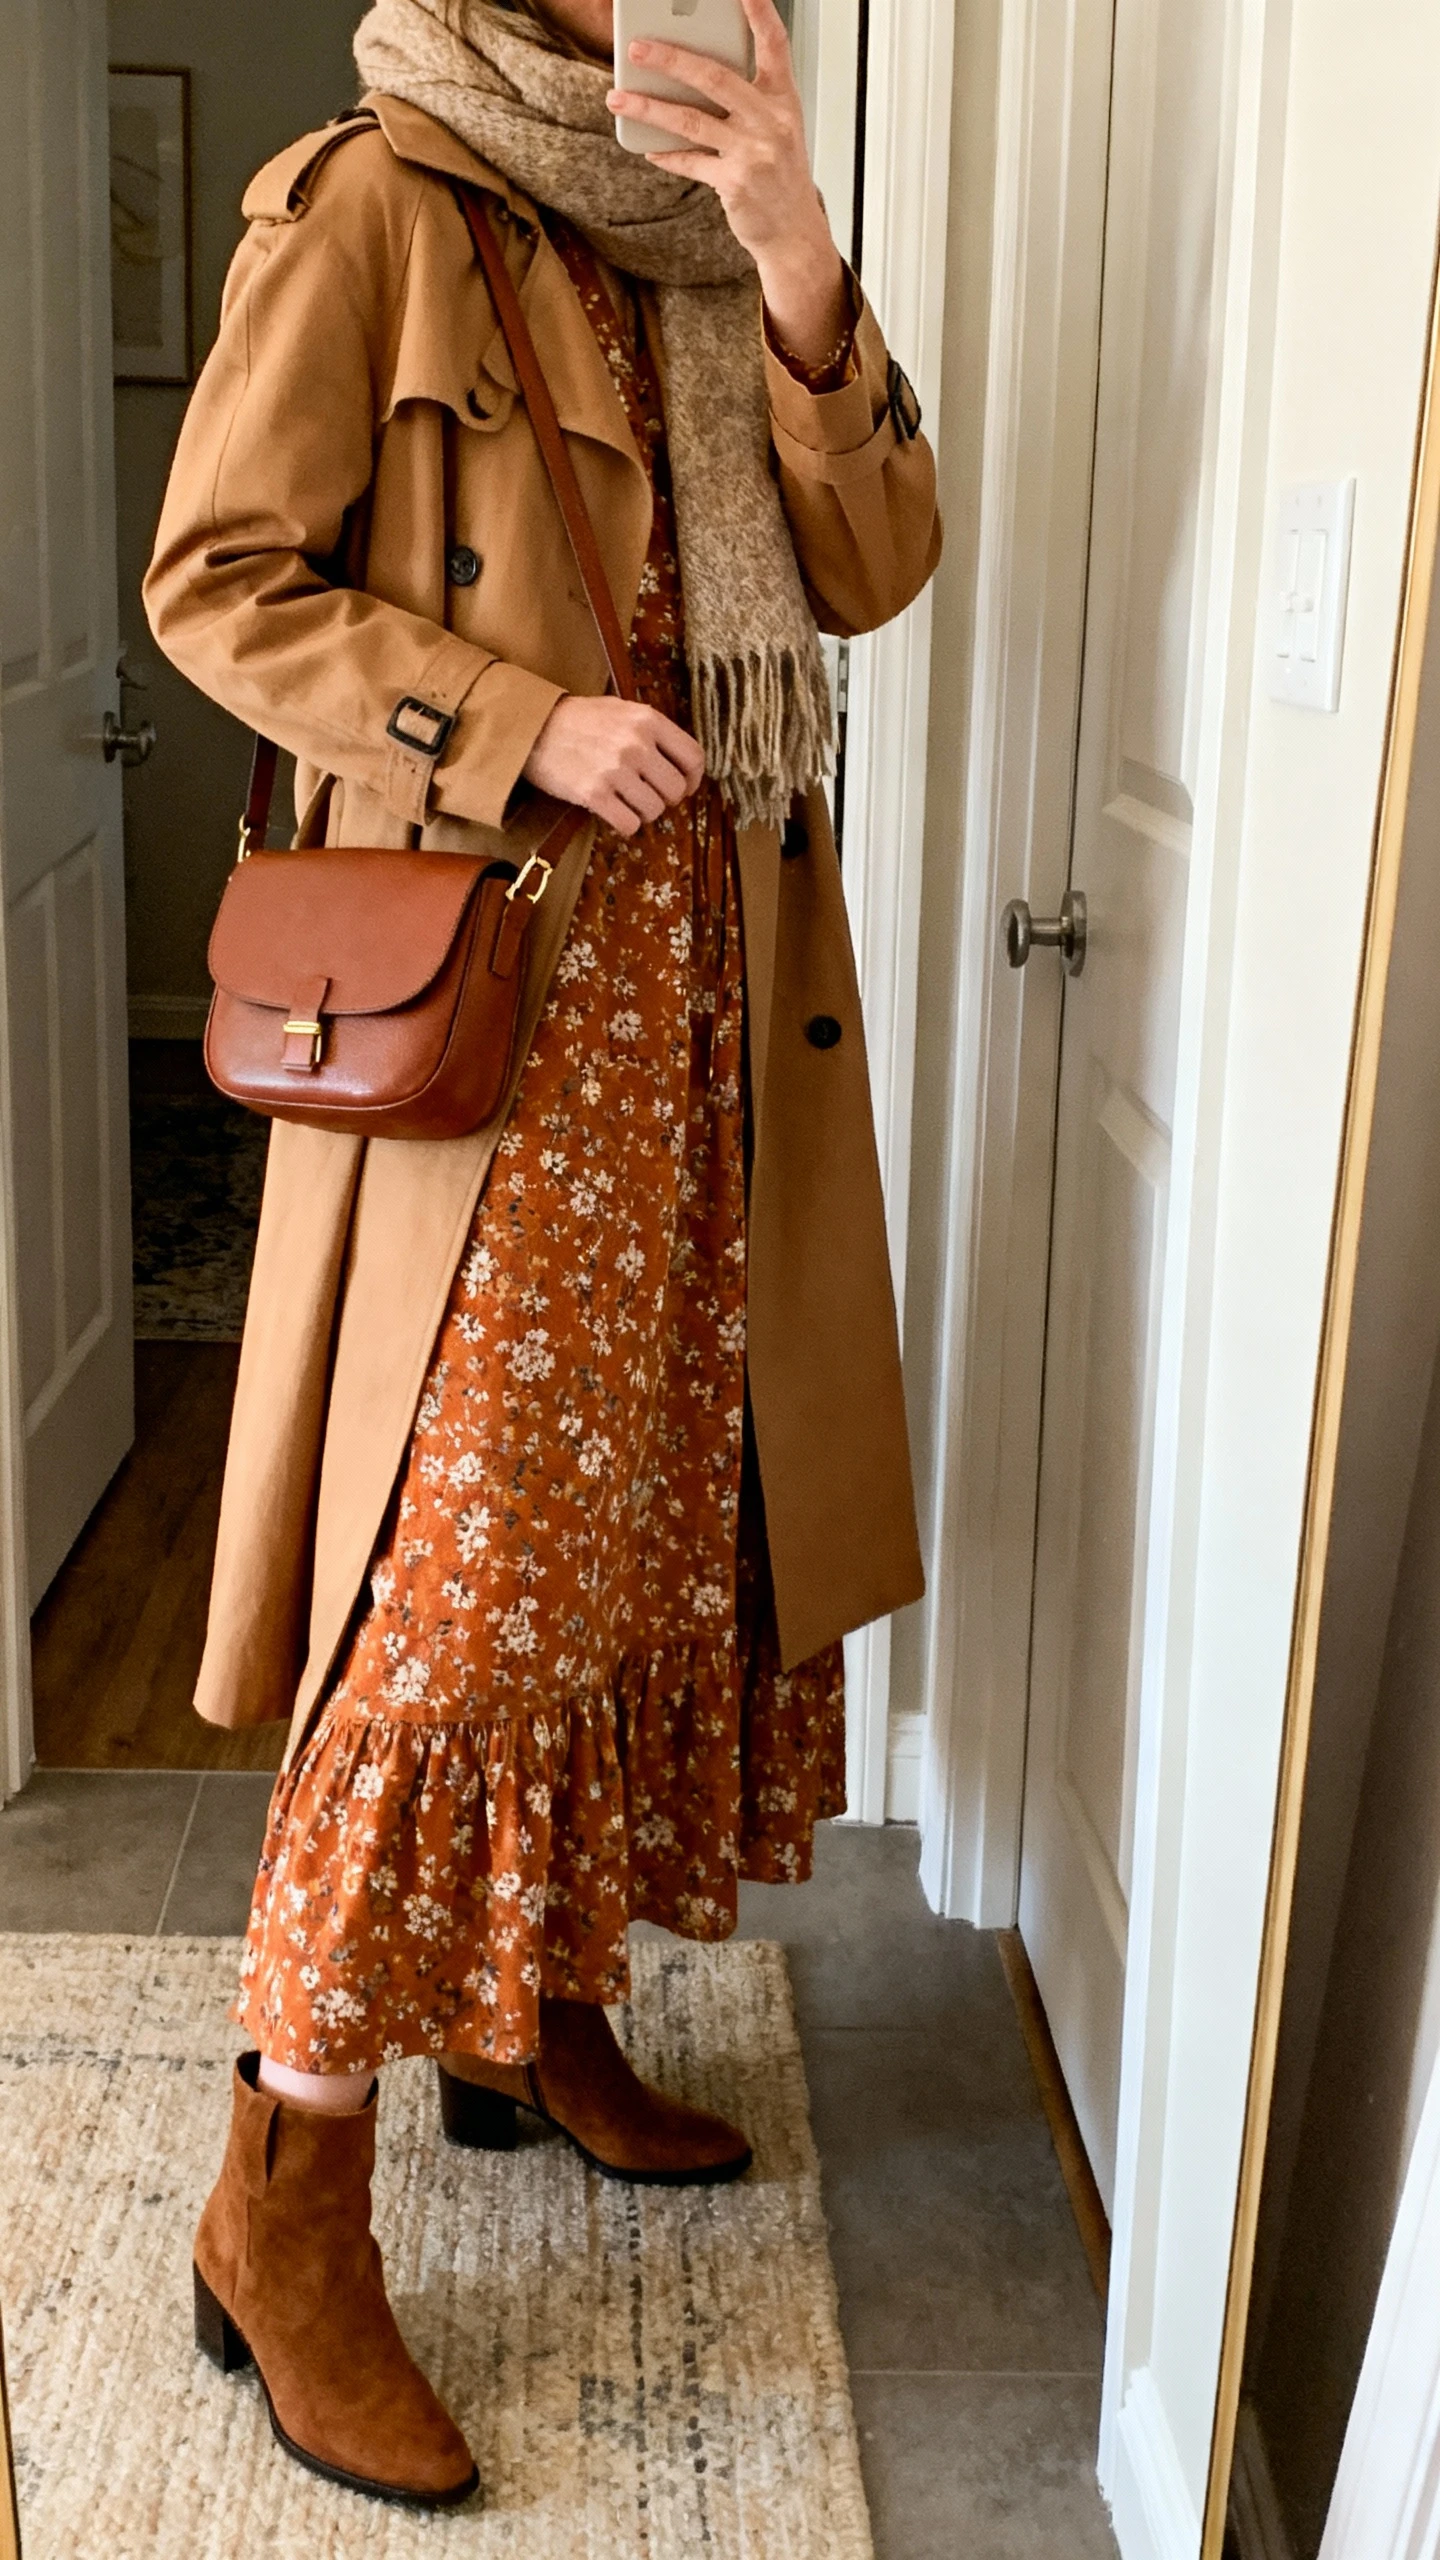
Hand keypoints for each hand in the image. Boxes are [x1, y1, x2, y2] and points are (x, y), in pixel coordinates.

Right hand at [522, 694, 705, 834]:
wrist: (532, 729)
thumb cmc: (578, 720)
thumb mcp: (620, 709)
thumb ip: (652, 731)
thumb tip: (681, 764)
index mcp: (647, 720)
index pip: (694, 757)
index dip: (694, 779)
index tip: (685, 787)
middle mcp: (636, 744)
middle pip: (676, 790)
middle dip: (667, 799)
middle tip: (650, 796)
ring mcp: (616, 770)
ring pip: (655, 810)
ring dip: (644, 812)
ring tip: (628, 802)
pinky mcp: (595, 794)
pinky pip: (629, 825)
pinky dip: (626, 825)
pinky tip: (614, 812)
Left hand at [607, 0, 848, 364]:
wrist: (794, 231)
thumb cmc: (781, 174)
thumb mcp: (775, 127)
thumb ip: (745, 98)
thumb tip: (689, 71)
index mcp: (784, 98)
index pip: (774, 44)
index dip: (760, 13)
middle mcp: (771, 120)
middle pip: (714, 77)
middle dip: (671, 58)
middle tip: (636, 47)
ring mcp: (753, 152)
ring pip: (691, 120)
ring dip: (649, 106)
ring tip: (618, 96)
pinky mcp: (735, 182)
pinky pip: (690, 161)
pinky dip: (666, 154)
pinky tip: (647, 146)